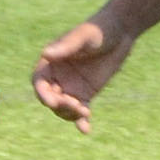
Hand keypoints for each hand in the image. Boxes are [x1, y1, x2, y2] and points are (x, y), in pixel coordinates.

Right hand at [33, 16, 133, 133]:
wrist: (120, 33)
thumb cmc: (98, 30)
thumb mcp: (83, 37)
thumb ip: (66, 46)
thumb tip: (46, 54)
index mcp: (51, 62)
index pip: (39, 82)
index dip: (42, 93)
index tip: (52, 101)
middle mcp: (57, 77)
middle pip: (50, 98)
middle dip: (59, 106)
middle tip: (75, 105)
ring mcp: (71, 87)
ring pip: (63, 108)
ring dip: (70, 114)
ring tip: (85, 112)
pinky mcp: (86, 94)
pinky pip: (80, 111)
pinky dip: (81, 121)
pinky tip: (86, 129)